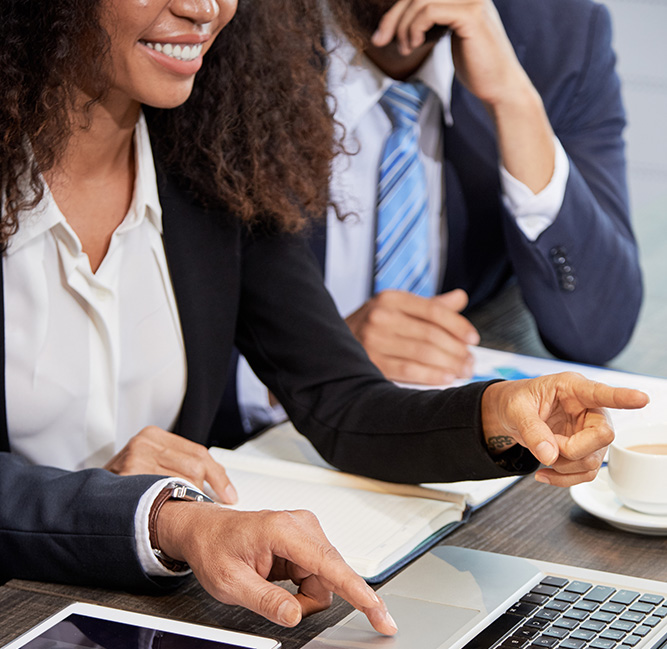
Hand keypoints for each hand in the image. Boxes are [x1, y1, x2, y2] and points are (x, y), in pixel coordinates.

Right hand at [104, 426, 237, 503]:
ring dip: (187, 501)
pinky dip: (171, 506)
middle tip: (205, 506)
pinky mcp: (126, 480)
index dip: (219, 477)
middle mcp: (144, 444)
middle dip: (203, 491)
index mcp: (153, 435)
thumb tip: (219, 486)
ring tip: (181, 509)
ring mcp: (134, 461)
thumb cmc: (124, 483)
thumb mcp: (151, 463)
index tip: (229, 495)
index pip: (199, 453)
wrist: (88, 498)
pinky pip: (162, 496)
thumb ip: (179, 465)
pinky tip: (169, 512)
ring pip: (181, 483)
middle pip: (193, 468)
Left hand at [157, 504, 397, 633]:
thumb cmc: (214, 548)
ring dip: (305, 595)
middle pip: (330, 575)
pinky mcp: (306, 538)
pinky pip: (318, 573)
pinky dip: (302, 587)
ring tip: (270, 588)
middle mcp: (300, 524)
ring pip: (325, 578)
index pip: (329, 566)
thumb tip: (294, 615)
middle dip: (310, 600)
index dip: (358, 593)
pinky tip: (278, 581)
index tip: (380, 613)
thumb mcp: (230, 583)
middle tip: (277, 603)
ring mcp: (305, 529)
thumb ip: (265, 600)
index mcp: (282, 530)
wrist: (205, 531)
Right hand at [345, 289, 479, 384]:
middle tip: (471, 362)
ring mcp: (373, 340)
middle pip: (430, 334)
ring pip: (422, 353)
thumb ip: (430, 305)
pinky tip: (445, 379)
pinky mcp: (370, 362)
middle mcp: (380, 316)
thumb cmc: (374, 326)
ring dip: (449, 365)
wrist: (333, 342)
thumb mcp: (397, 308)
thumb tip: (460, 297)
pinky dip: (431, 376)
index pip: (433, 310)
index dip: (458, 325)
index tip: (473, 339)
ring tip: (463, 371)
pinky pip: (408, 370)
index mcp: (391, 298)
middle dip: (457, 350)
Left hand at [371, 0, 554, 191]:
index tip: (381, 35)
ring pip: (420, 0)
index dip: (396, 10)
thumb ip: (432, 20)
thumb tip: (400, 18)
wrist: (500, 88)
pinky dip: (415, 28)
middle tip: (380, 41)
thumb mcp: (450, 36)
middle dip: (393, 17)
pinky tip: (415, 45)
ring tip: (406, 49)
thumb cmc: (476, 67)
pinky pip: (429, 11)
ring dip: (404, 26)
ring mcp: (472, 0)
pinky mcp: (471, 15)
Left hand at [481, 373, 648, 486]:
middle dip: (573, 449)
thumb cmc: (517, 401)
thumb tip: (549, 455)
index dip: (622, 397)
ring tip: (542, 453)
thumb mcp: (516, 410)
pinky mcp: (584, 451)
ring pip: (593, 460)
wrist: (509, 414)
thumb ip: (531, 429)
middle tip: (548, 445)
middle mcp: (588, 410)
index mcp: (572, 388)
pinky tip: (543, 473)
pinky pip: (585, 473)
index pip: (601, 393)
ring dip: (564, 466)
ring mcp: (589, 433)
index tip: (641, 398)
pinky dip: (563, 479)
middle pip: (603, 435)